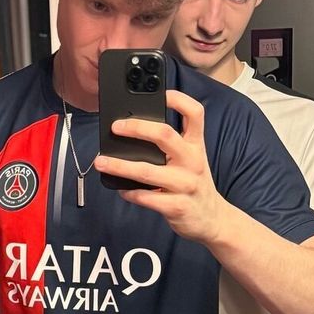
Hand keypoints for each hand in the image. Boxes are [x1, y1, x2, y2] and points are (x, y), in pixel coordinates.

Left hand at [94, 90, 226, 243]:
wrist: (212, 219)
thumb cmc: (193, 184)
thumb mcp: (192, 158)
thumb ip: (172, 143)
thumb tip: (135, 128)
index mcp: (196, 145)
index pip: (194, 113)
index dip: (178, 99)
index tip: (160, 93)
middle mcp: (192, 161)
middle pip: (165, 134)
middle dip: (136, 128)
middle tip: (115, 127)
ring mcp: (185, 184)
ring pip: (147, 171)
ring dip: (120, 166)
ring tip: (101, 162)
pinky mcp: (176, 206)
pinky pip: (146, 198)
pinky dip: (129, 192)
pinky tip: (121, 189)